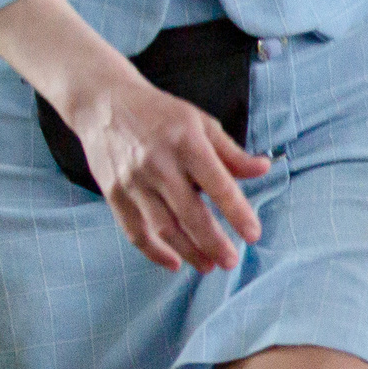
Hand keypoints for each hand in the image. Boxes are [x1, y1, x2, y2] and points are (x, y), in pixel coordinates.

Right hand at [0, 0, 265, 273]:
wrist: (104, 102)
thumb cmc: (160, 114)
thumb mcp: (201, 123)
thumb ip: (231, 152)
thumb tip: (264, 169)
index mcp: (187, 143)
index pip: (218, 185)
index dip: (238, 213)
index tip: (253, 234)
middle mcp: (159, 163)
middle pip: (190, 213)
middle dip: (213, 242)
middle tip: (230, 262)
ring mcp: (133, 180)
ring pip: (163, 227)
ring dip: (188, 251)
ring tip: (208, 266)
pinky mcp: (113, 192)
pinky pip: (135, 230)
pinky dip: (154, 251)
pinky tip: (173, 262)